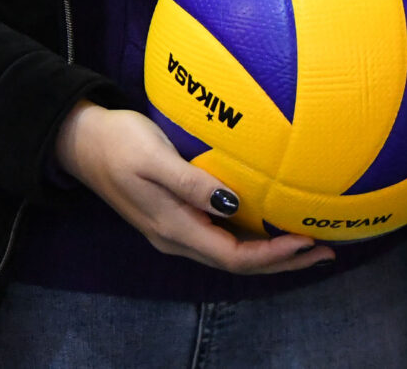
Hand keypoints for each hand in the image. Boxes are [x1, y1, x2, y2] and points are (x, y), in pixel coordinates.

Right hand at [54, 102, 332, 273]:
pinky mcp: (177, 215)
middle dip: (283, 262)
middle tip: (326, 250)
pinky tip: (272, 222)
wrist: (81, 141)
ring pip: (232, 252)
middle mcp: (177, 238)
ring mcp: (176, 229)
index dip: (272, 254)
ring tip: (309, 243)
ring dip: (272, 253)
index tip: (307, 240)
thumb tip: (233, 204)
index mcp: (173, 229)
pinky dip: (254, 236)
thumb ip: (191, 184)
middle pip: (238, 263)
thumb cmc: (118, 142)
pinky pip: (223, 236)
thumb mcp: (155, 159)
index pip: (233, 256)